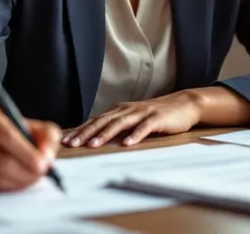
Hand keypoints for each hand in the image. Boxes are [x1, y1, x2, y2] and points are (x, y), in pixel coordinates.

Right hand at [0, 104, 61, 191]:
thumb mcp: (20, 120)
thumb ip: (44, 132)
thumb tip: (48, 155)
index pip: (5, 135)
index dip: (27, 152)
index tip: (44, 164)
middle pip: (1, 162)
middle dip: (26, 173)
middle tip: (40, 175)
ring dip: (18, 183)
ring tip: (30, 178)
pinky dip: (5, 188)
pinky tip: (13, 181)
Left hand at [63, 91, 202, 147]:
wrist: (183, 104)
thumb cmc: (156, 115)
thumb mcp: (133, 119)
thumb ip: (117, 126)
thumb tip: (96, 139)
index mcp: (120, 110)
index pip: (95, 120)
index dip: (80, 129)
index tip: (66, 140)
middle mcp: (127, 109)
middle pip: (103, 121)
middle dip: (86, 132)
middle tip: (72, 143)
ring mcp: (142, 113)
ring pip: (120, 123)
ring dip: (105, 134)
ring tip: (93, 145)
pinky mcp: (157, 118)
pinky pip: (144, 127)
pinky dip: (135, 135)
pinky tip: (127, 144)